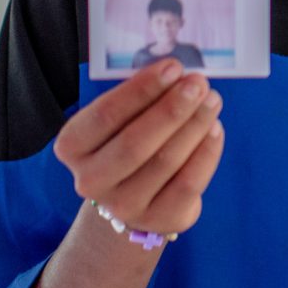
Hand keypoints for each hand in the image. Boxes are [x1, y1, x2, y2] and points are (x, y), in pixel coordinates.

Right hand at [53, 59, 224, 237]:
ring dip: (195, 125)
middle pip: (136, 142)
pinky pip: (189, 183)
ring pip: (165, 161)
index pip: (106, 115)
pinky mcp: (158, 220)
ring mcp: (123, 206)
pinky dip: (207, 153)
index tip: (174, 67)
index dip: (142, 90)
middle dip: (172, 109)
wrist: (133, 200)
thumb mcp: (120, 121)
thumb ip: (140, 99)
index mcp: (72, 147)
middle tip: (199, 84)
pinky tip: (215, 129)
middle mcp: (90, 180)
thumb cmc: (127, 144)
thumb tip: (178, 74)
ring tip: (212, 101)